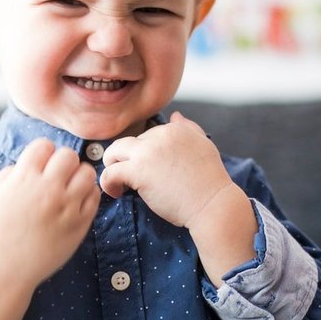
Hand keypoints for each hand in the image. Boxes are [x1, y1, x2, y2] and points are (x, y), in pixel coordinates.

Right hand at [0, 138, 100, 288]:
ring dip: (78, 176)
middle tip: (56, 176)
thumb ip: (8, 174)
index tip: (39, 165)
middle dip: (62, 161)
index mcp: (23, 179)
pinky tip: (75, 203)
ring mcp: (66, 207)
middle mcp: (47, 190)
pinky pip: (94, 197)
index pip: (43, 145)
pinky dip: (87, 195)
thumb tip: (24, 164)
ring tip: (69, 188)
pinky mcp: (79, 224)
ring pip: (87, 173)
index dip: (41, 153)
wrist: (2, 269)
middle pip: (68, 155)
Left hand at [100, 113, 255, 280]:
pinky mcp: (137, 171)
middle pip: (128, 142)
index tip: (149, 171)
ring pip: (113, 152)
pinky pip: (110, 173)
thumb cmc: (210, 181)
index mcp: (174, 129)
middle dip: (127, 160)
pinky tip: (117, 192)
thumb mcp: (203, 145)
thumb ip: (188, 128)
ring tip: (120, 183)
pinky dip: (108, 183)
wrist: (212, 204)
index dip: (145, 155)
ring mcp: (147, 152)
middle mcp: (159, 135)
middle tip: (131, 178)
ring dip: (112, 166)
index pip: (147, 136)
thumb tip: (175, 116)